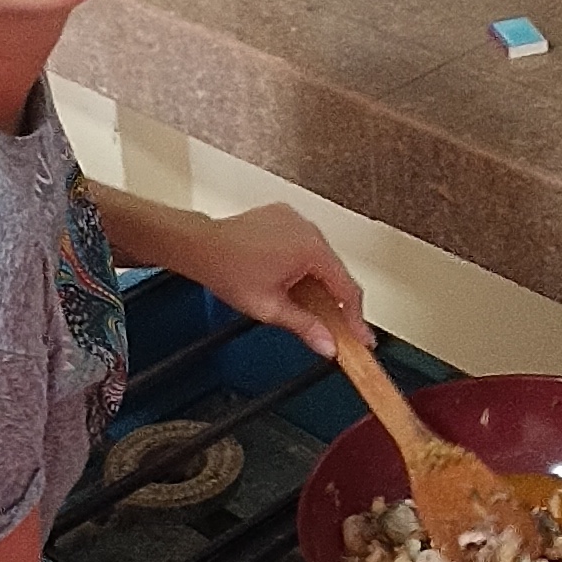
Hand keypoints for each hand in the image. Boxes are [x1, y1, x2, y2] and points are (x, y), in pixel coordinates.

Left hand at [179, 204, 366, 357]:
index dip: (355, 318)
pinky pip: (304, 244)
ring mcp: (296, 220)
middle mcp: (308, 229)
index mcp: (311, 249)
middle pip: (335, 272)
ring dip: (318, 282)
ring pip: (320, 258)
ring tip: (307, 306)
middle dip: (335, 302)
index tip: (361, 336)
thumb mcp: (270, 308)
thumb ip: (305, 328)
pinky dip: (303, 264)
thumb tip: (326, 344)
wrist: (200, 246)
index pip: (347, 289)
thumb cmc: (227, 269)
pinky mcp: (283, 217)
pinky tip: (291, 281)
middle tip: (336, 328)